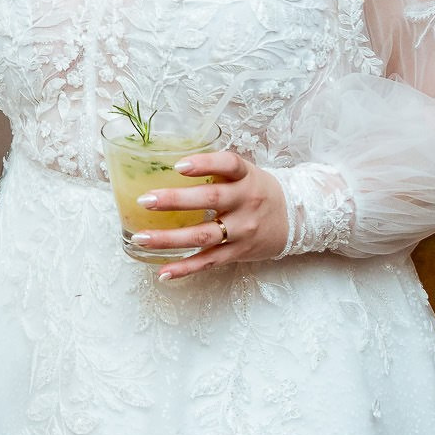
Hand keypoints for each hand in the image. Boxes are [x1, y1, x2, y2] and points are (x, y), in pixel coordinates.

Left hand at [137, 152, 287, 278]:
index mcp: (246, 177)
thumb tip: (167, 163)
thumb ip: (215, 169)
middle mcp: (246, 202)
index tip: (179, 165)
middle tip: (145, 200)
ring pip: (204, 235)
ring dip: (169, 238)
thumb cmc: (257, 191)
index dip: (205, 164)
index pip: (229, 164)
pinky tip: (164, 271)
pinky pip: (209, 261)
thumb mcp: (245, 173)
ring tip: (141, 238)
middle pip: (210, 200)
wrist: (294, 219)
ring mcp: (242, 230)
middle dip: (175, 200)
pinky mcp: (238, 252)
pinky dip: (185, 268)